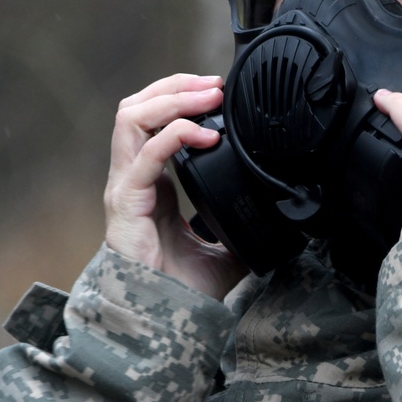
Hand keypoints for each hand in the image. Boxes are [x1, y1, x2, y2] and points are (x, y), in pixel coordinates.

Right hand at [104, 73, 247, 299]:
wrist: (161, 317)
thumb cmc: (181, 287)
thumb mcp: (223, 249)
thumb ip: (239, 227)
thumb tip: (276, 220)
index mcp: (151, 182)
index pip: (153, 121)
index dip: (181, 99)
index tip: (218, 94)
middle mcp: (133, 176)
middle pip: (138, 107)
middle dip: (175, 86)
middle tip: (213, 84)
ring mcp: (125, 185)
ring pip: (133, 118)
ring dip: (172, 99)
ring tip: (207, 98)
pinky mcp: (126, 200)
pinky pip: (145, 154)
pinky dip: (176, 136)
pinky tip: (206, 136)